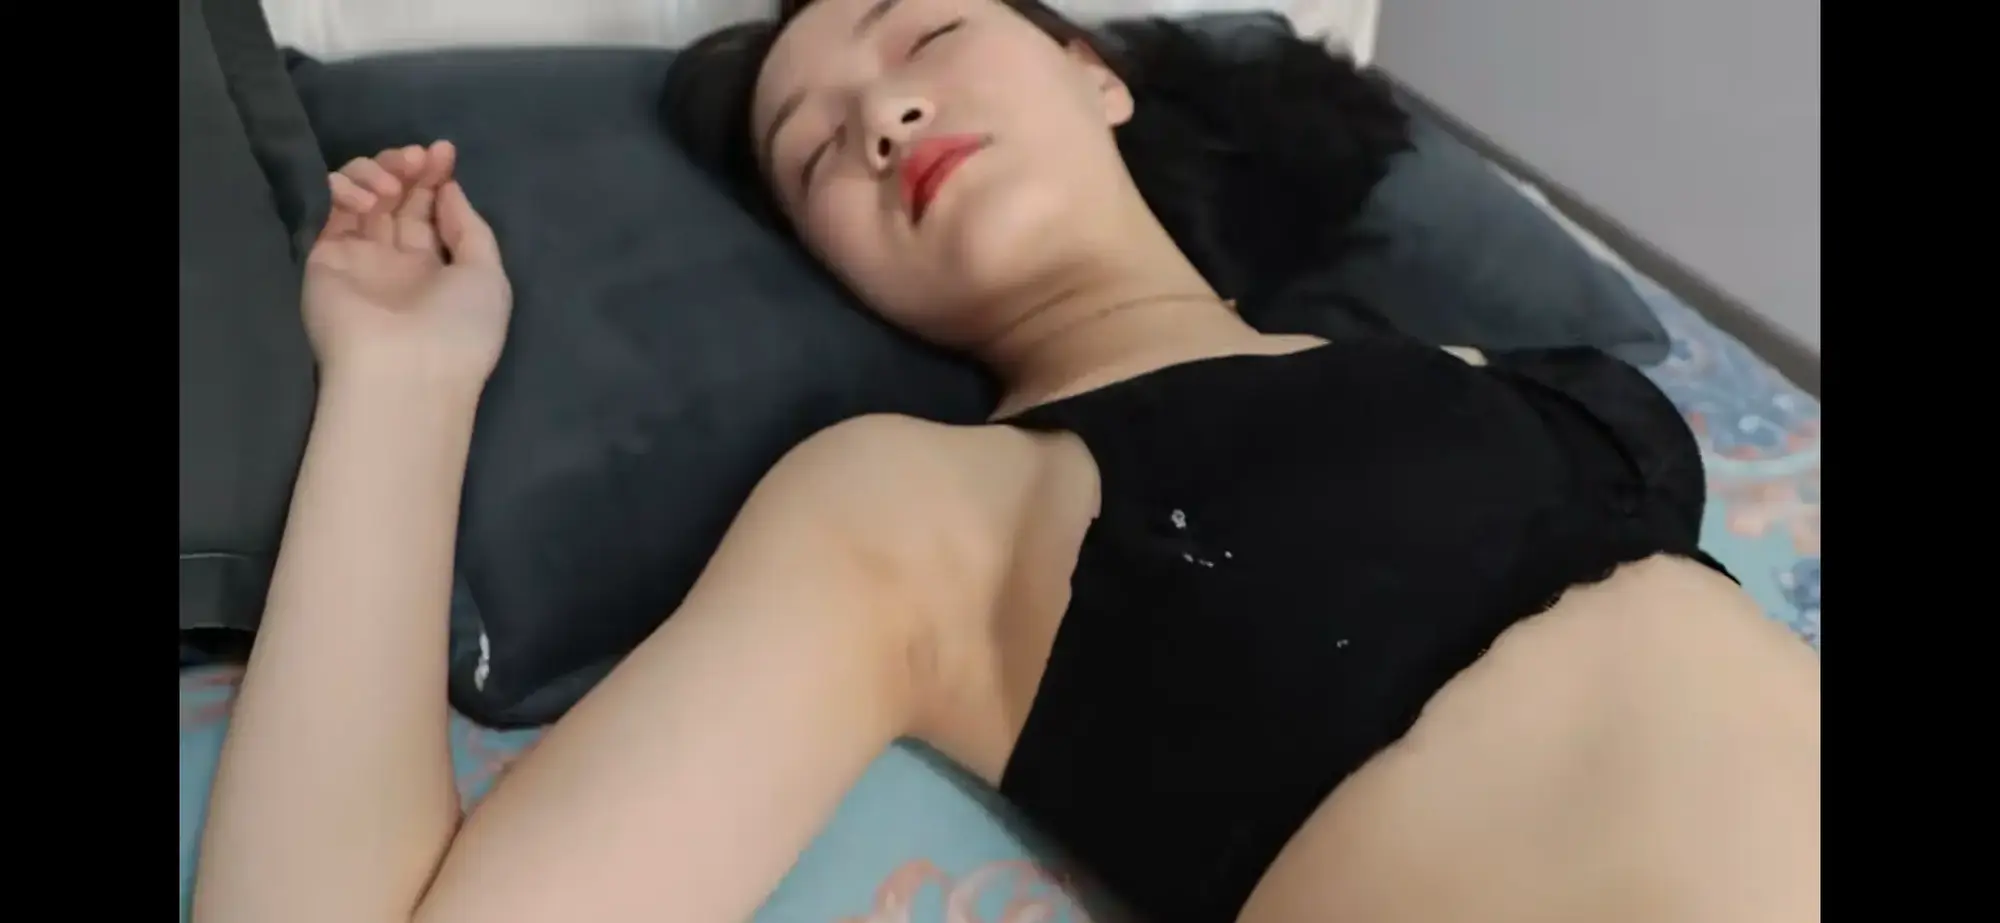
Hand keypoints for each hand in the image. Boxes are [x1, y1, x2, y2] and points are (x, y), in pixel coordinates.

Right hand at [304, 141, 512, 394]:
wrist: (405, 374)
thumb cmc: (459, 330)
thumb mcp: (488, 278)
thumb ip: (469, 229)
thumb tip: (449, 188)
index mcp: (435, 269)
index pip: (427, 209)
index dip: (435, 175)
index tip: (444, 151)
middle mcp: (394, 261)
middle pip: (395, 196)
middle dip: (408, 167)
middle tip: (418, 160)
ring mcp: (358, 258)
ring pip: (360, 194)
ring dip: (378, 172)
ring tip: (393, 188)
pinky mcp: (323, 255)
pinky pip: (329, 207)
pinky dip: (345, 186)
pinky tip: (369, 198)